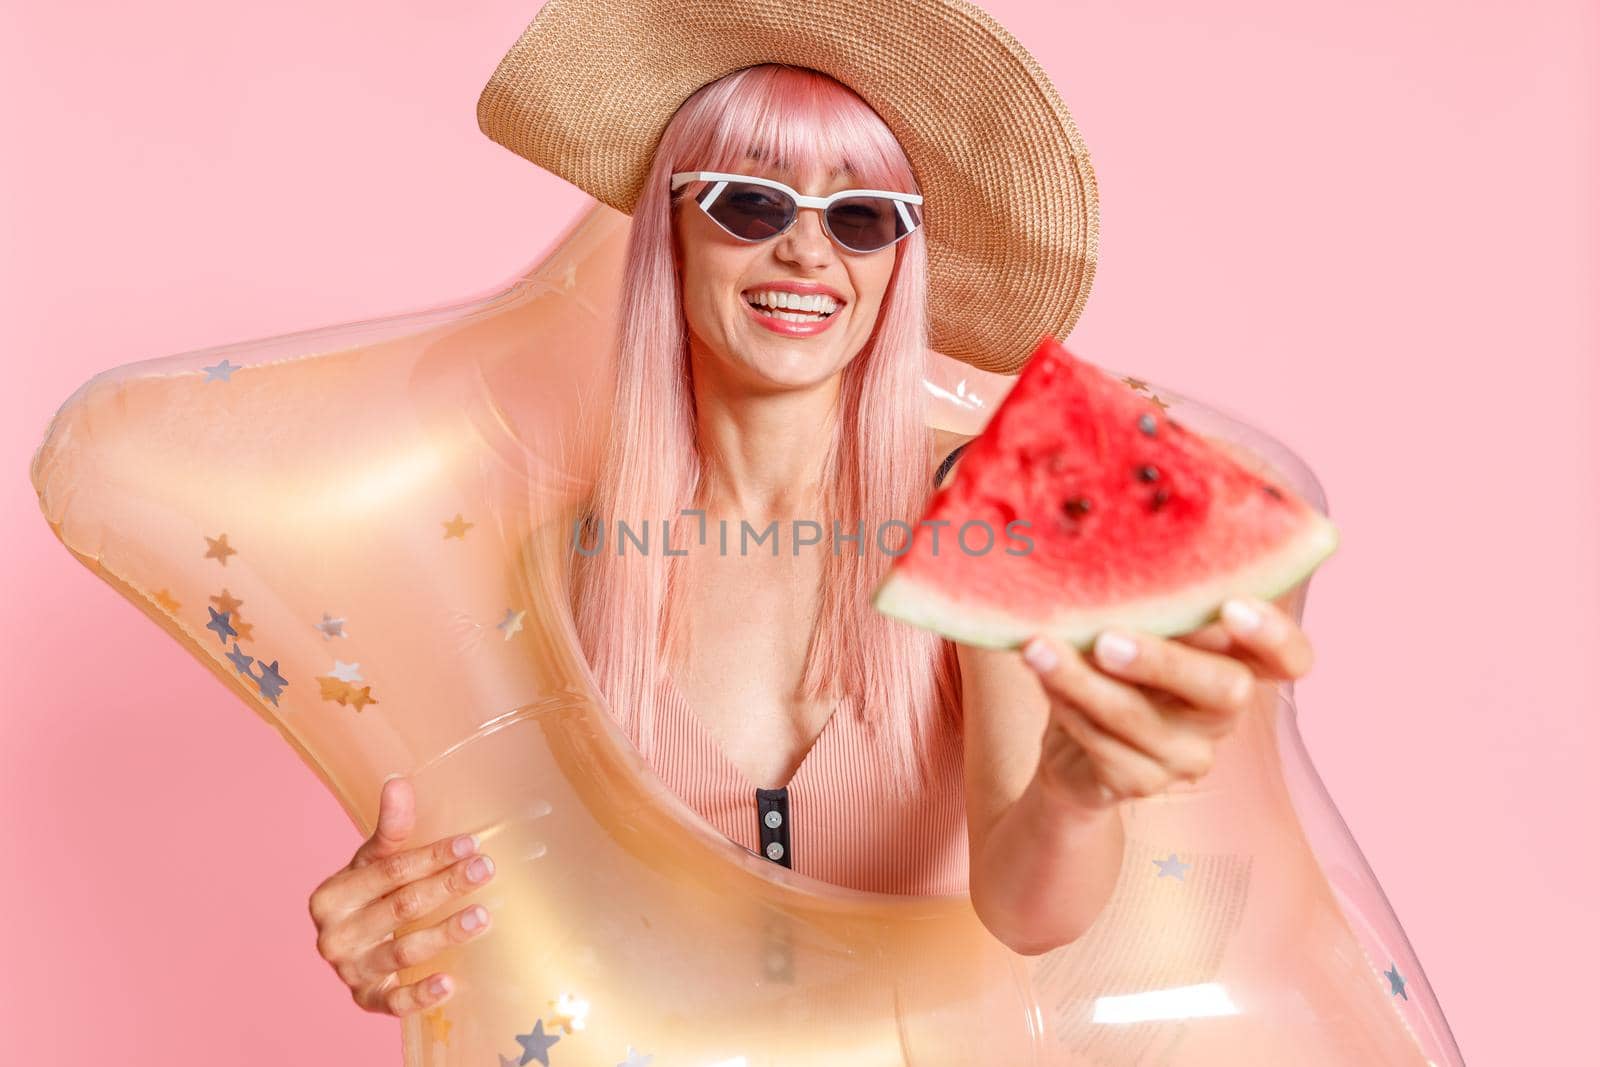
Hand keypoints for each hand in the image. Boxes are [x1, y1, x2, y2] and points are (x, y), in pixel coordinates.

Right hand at [307, 776, 496, 1015]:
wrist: (354, 942)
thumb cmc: (370, 894)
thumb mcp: (374, 861)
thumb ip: (391, 828)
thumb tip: (398, 781)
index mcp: (331, 896)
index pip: (388, 871)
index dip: (431, 856)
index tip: (470, 843)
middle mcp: (334, 937)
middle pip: (400, 908)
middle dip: (446, 887)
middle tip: (486, 870)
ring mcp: (349, 972)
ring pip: (402, 952)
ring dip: (445, 933)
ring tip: (482, 917)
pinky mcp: (367, 1000)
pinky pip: (394, 1002)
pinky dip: (421, 994)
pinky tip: (450, 983)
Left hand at [1021, 592, 1313, 811]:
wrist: (1071, 749)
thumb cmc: (1112, 661)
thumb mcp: (1134, 619)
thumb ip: (1148, 593)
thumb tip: (1117, 528)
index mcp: (1236, 661)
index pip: (1290, 658)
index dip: (1275, 635)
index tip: (1234, 606)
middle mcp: (1224, 709)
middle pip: (1225, 690)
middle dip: (1164, 661)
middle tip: (1107, 639)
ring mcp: (1190, 753)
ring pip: (1142, 718)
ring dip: (1083, 681)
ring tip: (1039, 648)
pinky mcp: (1145, 782)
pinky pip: (1104, 743)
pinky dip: (1066, 705)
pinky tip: (1040, 674)